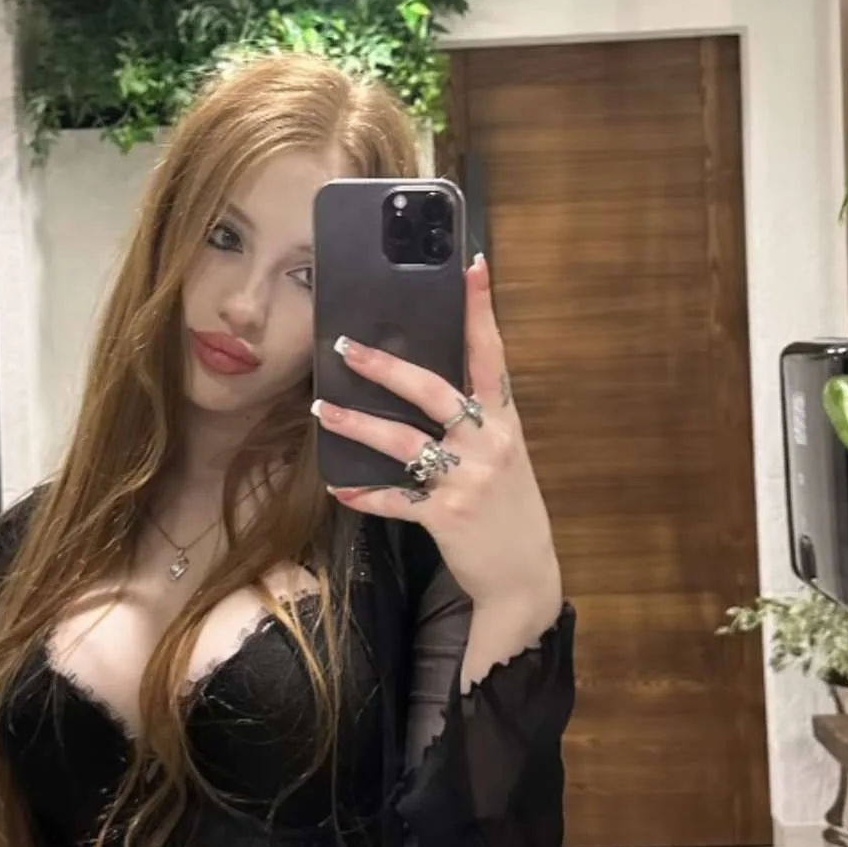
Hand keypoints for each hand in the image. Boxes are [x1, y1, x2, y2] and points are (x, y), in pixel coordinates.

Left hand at [311, 254, 559, 615]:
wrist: (525, 580)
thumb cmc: (511, 515)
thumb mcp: (506, 460)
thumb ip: (478, 425)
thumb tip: (433, 391)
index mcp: (504, 423)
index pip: (492, 355)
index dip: (481, 310)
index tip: (470, 265)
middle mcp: (488, 445)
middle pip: (433, 391)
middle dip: (386, 366)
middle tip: (346, 345)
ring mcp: (467, 481)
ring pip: (403, 442)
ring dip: (357, 423)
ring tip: (322, 408)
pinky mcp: (446, 517)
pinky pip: (395, 500)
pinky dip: (364, 495)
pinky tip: (340, 488)